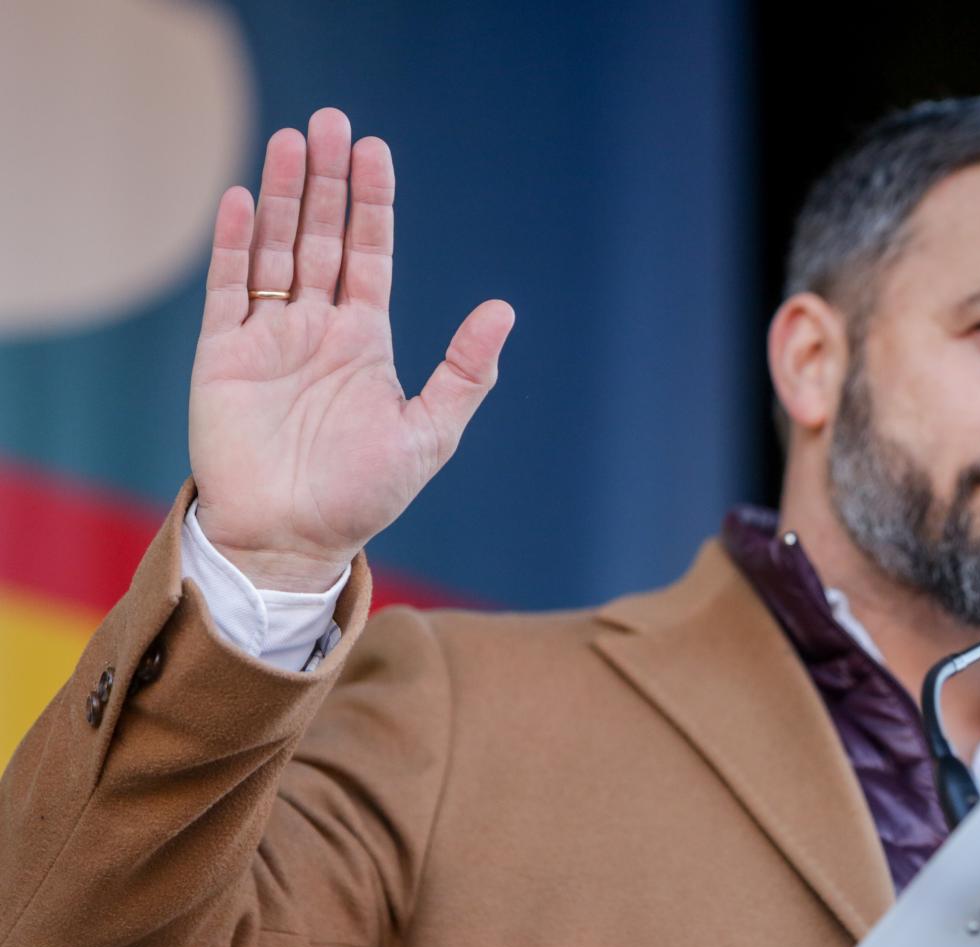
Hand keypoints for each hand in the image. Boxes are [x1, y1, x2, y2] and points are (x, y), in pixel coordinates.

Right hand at [190, 109, 512, 590]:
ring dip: (282, 195)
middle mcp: (317, 328)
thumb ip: (464, 371)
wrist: (291, 540)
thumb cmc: (362, 494)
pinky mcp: (222, 356)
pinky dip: (235, 243)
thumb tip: (504, 309)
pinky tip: (242, 199)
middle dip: (327, 180)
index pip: (369, 254)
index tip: (375, 150)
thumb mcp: (429, 431)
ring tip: (291, 139)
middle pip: (322, 236)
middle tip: (331, 121)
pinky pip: (229, 288)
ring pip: (276, 248)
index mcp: (364, 340)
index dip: (372, 203)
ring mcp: (268, 337)